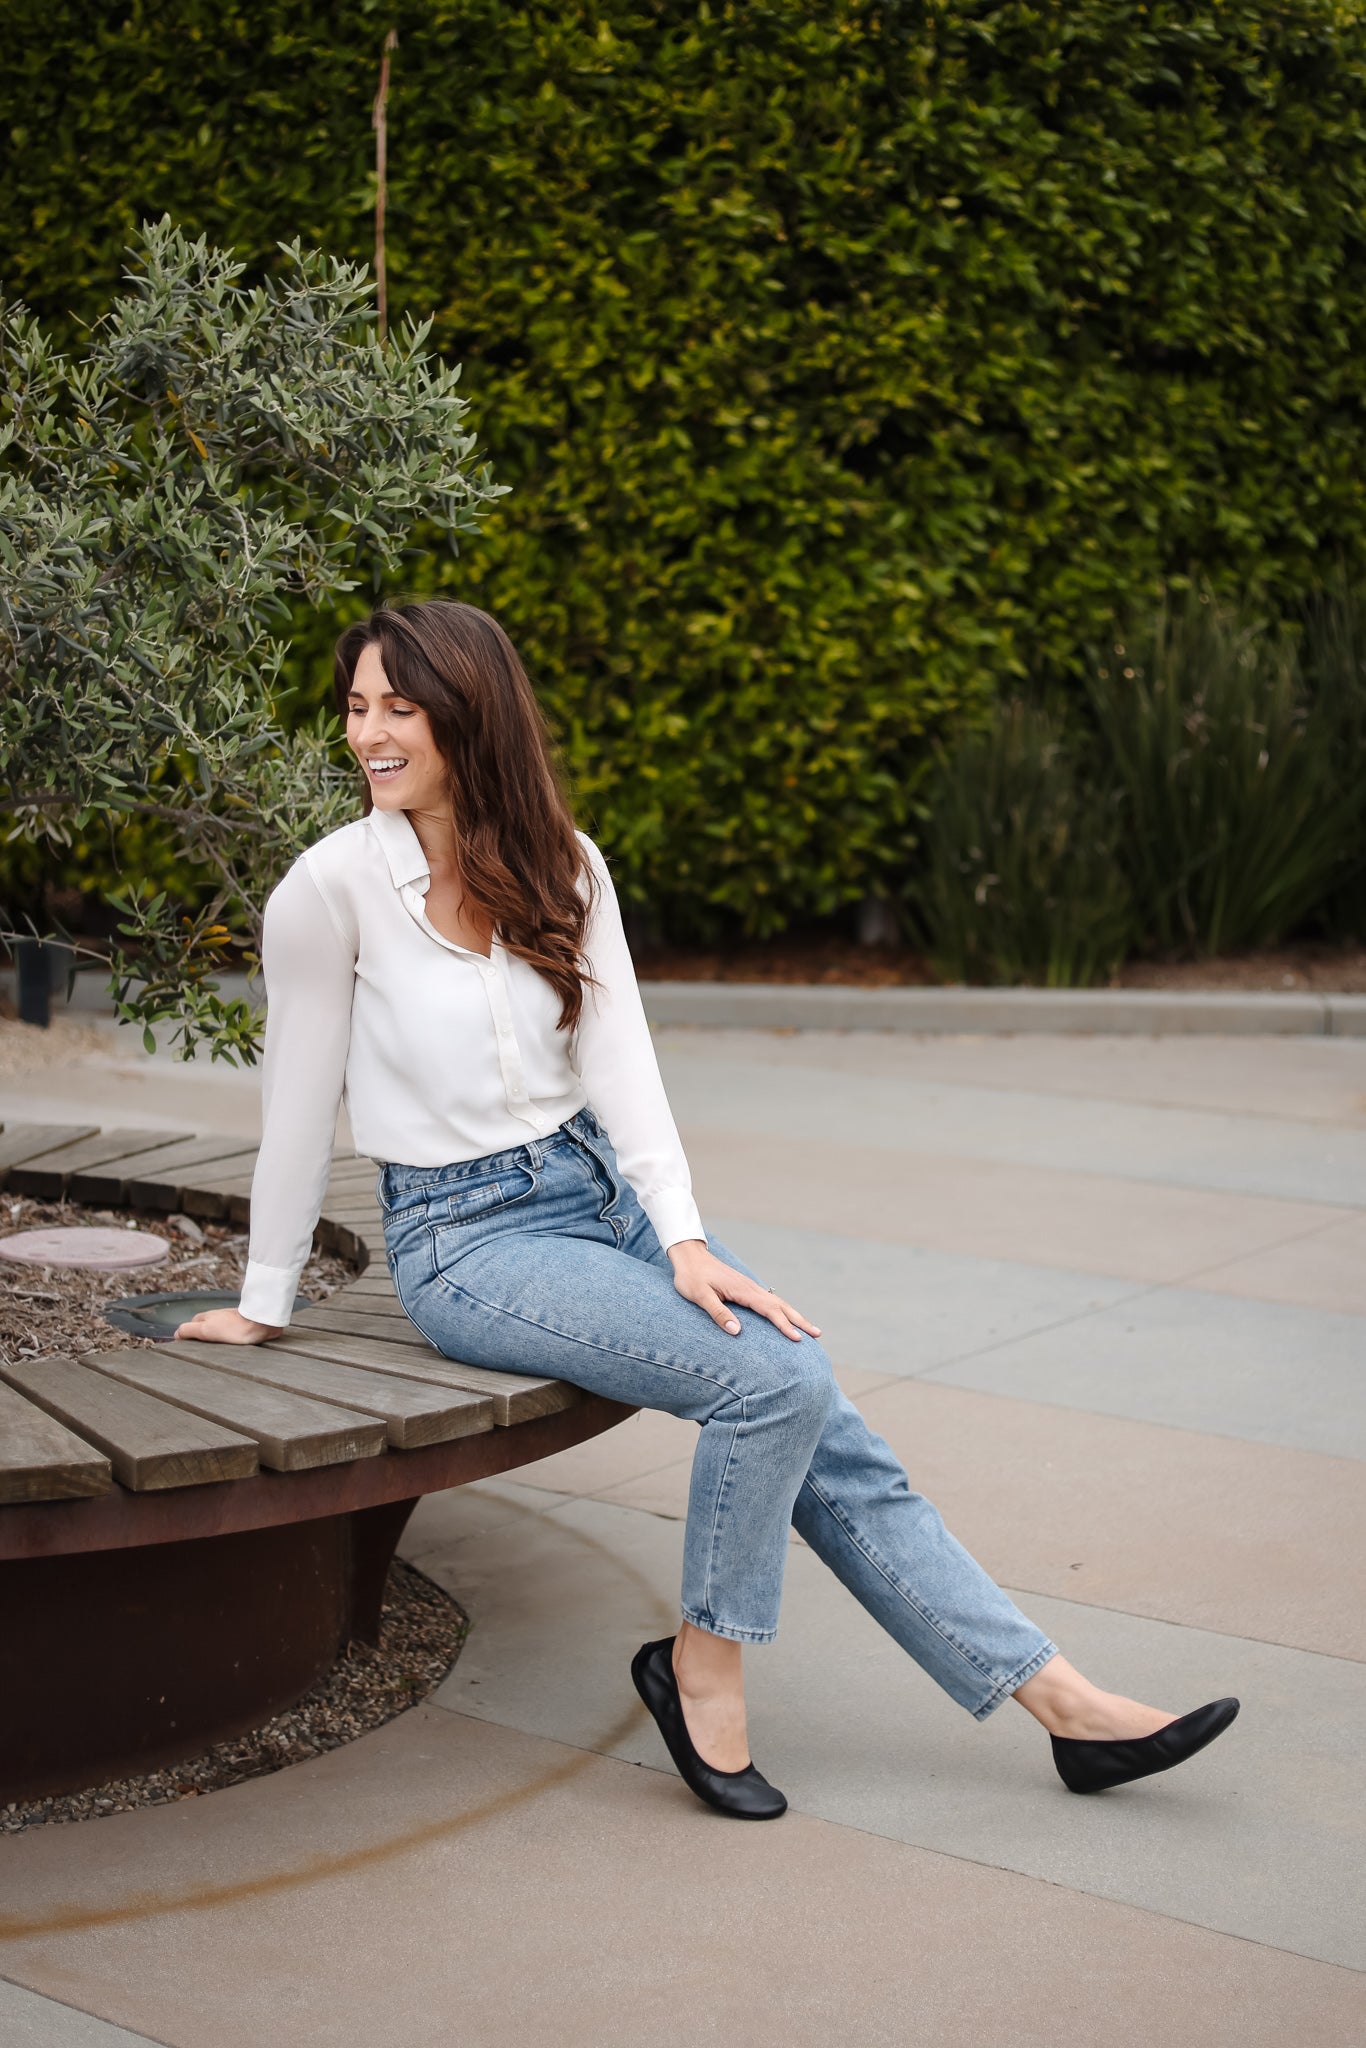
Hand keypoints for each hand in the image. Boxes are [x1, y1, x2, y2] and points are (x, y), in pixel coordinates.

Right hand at [173, 1307, 281, 1344]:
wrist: (261, 1324)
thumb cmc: (235, 1328)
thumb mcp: (205, 1329)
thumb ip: (188, 1330)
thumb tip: (175, 1335)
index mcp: (205, 1318)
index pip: (189, 1328)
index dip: (187, 1338)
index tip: (186, 1350)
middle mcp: (216, 1318)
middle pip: (203, 1331)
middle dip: (201, 1341)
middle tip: (201, 1354)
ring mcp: (229, 1322)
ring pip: (217, 1334)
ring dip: (215, 1343)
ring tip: (215, 1354)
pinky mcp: (242, 1328)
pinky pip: (230, 1337)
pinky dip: (228, 1343)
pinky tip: (230, 1351)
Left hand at [666, 1240, 820, 1342]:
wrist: (689, 1256)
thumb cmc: (691, 1277)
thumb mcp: (700, 1296)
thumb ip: (718, 1313)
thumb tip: (737, 1332)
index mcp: (742, 1290)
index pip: (769, 1310)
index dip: (784, 1325)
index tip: (797, 1338)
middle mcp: (750, 1288)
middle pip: (781, 1306)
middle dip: (800, 1320)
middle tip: (818, 1334)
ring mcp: (750, 1287)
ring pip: (778, 1302)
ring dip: (795, 1315)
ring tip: (810, 1328)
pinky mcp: (746, 1288)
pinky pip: (769, 1301)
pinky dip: (783, 1310)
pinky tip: (786, 1317)